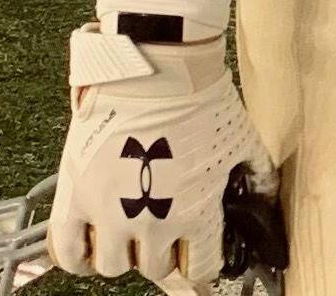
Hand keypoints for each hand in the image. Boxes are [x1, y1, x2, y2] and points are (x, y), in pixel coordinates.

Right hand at [48, 24, 278, 286]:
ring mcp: (109, 215)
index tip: (201, 253)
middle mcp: (152, 225)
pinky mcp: (75, 197)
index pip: (202, 268)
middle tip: (163, 229)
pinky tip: (92, 239)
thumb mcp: (241, 138)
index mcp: (195, 215)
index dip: (205, 262)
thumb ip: (258, 176)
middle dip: (163, 252)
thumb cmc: (201, 99)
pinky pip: (68, 251)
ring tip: (128, 228)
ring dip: (123, 252)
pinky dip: (79, 254)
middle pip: (155, 267)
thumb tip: (267, 199)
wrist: (154, 66)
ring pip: (112, 266)